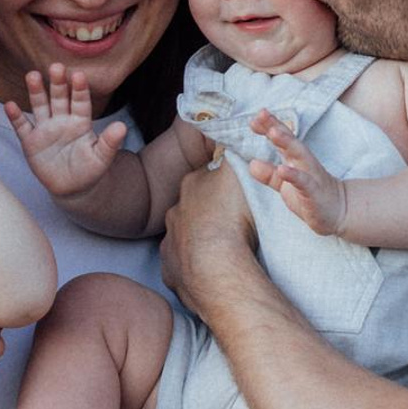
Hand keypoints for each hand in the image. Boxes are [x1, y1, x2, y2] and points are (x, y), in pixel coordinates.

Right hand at [5, 66, 128, 198]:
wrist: (72, 187)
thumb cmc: (89, 169)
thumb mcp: (102, 157)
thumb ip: (110, 142)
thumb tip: (122, 127)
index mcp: (81, 122)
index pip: (81, 102)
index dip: (80, 89)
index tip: (79, 75)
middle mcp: (62, 120)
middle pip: (59, 98)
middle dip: (58, 83)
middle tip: (57, 66)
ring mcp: (45, 129)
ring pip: (40, 106)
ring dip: (36, 92)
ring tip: (32, 75)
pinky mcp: (31, 142)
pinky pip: (22, 127)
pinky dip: (15, 117)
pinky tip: (9, 105)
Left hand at [160, 161, 258, 316]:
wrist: (215, 270)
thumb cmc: (230, 218)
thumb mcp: (237, 174)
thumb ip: (233, 154)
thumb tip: (230, 137)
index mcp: (191, 186)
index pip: (206, 177)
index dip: (221, 184)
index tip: (236, 192)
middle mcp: (175, 212)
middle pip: (193, 207)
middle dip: (207, 212)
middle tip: (231, 222)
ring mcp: (170, 243)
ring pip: (184, 237)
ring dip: (198, 240)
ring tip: (221, 250)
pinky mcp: (171, 271)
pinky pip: (182, 266)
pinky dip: (192, 266)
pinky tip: (208, 270)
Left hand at [247, 110, 349, 235]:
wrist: (338, 211)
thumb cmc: (310, 195)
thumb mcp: (285, 185)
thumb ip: (269, 174)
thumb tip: (252, 164)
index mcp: (295, 159)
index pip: (282, 138)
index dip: (269, 126)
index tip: (254, 118)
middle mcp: (304, 162)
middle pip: (289, 140)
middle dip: (276, 126)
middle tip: (262, 113)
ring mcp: (311, 175)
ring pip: (299, 154)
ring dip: (286, 142)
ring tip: (272, 132)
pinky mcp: (314, 192)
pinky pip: (304, 182)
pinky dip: (293, 175)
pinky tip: (282, 169)